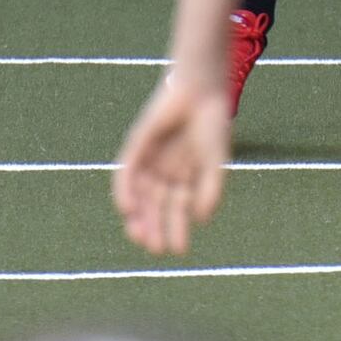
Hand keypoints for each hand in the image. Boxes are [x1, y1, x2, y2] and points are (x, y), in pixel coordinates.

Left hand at [113, 76, 231, 254]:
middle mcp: (166, 171)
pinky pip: (126, 174)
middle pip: (157, 206)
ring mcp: (150, 160)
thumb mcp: (214, 162)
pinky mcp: (136, 146)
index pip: (177, 209)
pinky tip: (128, 210)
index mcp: (186, 176)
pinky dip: (125, 192)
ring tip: (141, 237)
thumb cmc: (213, 124)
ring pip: (140, 195)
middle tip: (156, 249)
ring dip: (139, 217)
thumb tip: (202, 220)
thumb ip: (210, 189)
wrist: (201, 90)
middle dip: (156, 228)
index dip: (177, 230)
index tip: (178, 250)